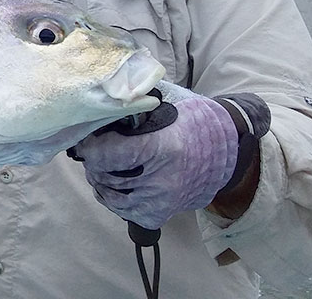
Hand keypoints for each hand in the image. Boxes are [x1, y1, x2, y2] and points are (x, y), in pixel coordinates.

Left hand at [70, 81, 238, 229]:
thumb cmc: (188, 121)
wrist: (226, 150)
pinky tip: (114, 182)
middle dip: (94, 160)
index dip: (89, 145)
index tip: (86, 138)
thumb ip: (132, 102)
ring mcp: (161, 201)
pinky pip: (122, 210)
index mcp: (161, 147)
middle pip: (104, 174)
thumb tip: (100, 98)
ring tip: (103, 164)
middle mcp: (161, 179)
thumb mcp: (163, 102)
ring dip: (100, 179)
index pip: (105, 154)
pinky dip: (112, 197)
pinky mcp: (159, 214)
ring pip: (109, 194)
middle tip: (94, 149)